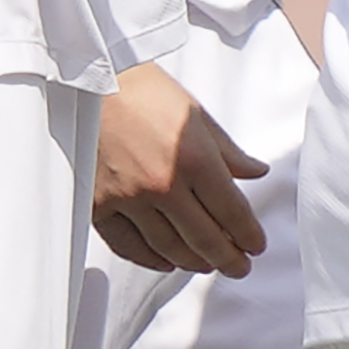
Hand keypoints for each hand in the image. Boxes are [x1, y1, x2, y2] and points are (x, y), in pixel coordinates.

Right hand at [90, 62, 266, 276]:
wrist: (92, 81)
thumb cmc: (145, 91)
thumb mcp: (196, 115)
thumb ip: (228, 152)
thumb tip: (256, 172)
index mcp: (194, 159)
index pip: (232, 212)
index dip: (249, 235)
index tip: (256, 246)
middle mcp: (163, 185)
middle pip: (203, 238)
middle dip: (228, 258)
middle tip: (240, 266)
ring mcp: (129, 199)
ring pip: (168, 248)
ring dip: (193, 262)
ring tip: (208, 265)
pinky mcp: (99, 206)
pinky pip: (128, 245)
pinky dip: (151, 259)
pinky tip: (166, 262)